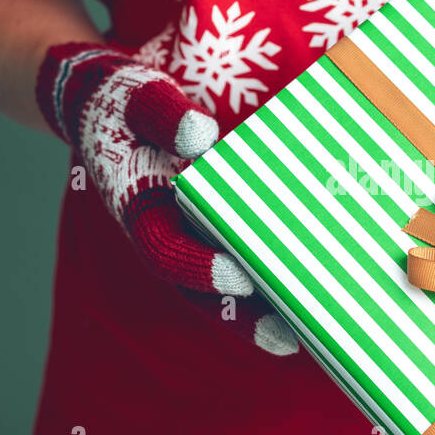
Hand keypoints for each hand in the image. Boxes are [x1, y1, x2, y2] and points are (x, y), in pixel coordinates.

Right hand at [35, 42, 298, 355]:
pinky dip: (277, 278)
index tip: (236, 277)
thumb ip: (161, 113)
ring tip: (311, 331)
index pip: (164, 250)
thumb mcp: (135, 96)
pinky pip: (248, 258)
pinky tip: (318, 289)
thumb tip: (198, 136)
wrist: (116, 104)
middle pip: (202, 289)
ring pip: (228, 286)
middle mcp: (168, 234)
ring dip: (266, 310)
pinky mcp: (221, 227)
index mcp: (141, 209)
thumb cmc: (126, 102)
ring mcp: (194, 236)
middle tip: (287, 338)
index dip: (197, 267)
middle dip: (242, 316)